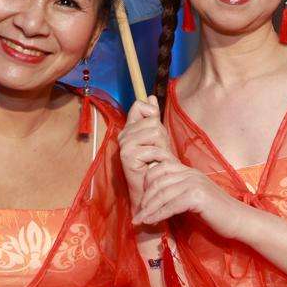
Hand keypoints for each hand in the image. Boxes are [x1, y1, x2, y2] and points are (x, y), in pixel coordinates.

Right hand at [119, 99, 177, 213]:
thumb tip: (151, 96)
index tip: (156, 130)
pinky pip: (153, 147)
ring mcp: (124, 144)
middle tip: (158, 152)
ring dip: (162, 147)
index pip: (139, 106)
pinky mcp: (128, 155)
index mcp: (129, 128)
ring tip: (157, 159)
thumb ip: (153, 117)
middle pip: (152, 120)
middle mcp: (124, 134)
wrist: (151, 190)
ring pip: (154, 131)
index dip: (152, 113)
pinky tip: (155, 166)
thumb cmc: (156, 164)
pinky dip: (160, 157)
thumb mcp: (158, 137)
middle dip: (162, 136)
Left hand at [133, 156, 238, 233]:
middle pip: (157, 180)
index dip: (146, 184)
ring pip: (162, 193)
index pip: (160, 168)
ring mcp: (195, 183)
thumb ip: (178, 193)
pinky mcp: (198, 196)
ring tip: (140, 221)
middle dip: (144, 198)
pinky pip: (171, 205)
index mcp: (189, 171)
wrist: (239, 220)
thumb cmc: (217, 213)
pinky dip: (158, 214)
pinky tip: (150, 222)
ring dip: (148, 209)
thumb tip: (155, 200)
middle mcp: (191, 173)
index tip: (142, 201)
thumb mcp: (194, 197)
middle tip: (138, 214)